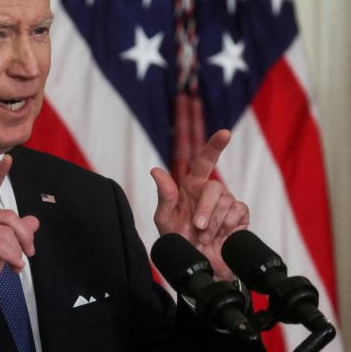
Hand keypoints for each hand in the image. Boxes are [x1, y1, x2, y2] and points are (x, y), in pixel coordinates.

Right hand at [0, 155, 39, 326]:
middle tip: (29, 253)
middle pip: (9, 216)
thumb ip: (14, 234)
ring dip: (17, 252)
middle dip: (24, 236)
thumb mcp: (0, 251)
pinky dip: (12, 257)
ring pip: (7, 232)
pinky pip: (1, 244)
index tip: (8, 159)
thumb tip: (33, 221)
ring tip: (16, 265)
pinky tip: (11, 267)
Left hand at [150, 130, 249, 280]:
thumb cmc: (178, 240)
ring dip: (214, 223)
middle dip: (206, 209)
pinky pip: (239, 213)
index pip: (205, 161)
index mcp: (192, 186)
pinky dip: (227, 226)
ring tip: (204, 237)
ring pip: (227, 202)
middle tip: (197, 227)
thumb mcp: (165, 219)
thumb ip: (164, 195)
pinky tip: (219, 237)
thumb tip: (155, 170)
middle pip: (215, 188)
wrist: (196, 263)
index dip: (215, 146)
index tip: (225, 133)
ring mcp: (228, 203)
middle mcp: (211, 191)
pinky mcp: (240, 216)